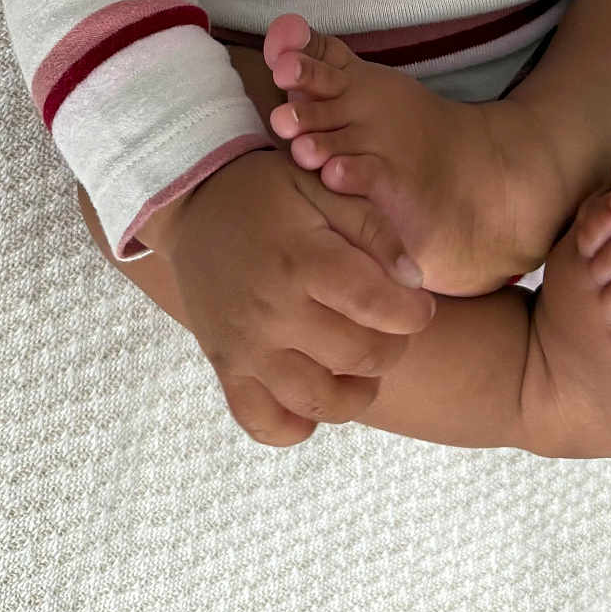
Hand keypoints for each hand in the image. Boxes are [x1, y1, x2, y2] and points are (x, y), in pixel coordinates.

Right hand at [162, 146, 436, 447]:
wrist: (191, 203)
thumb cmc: (266, 192)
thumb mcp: (323, 187)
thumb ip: (375, 229)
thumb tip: (414, 283)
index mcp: (301, 260)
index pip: (378, 306)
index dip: (413, 312)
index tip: (418, 303)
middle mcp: (272, 312)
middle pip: (359, 357)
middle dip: (393, 345)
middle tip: (389, 324)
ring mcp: (245, 348)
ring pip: (320, 403)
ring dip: (356, 392)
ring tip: (360, 360)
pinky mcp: (225, 368)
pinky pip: (264, 423)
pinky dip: (297, 424)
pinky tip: (315, 390)